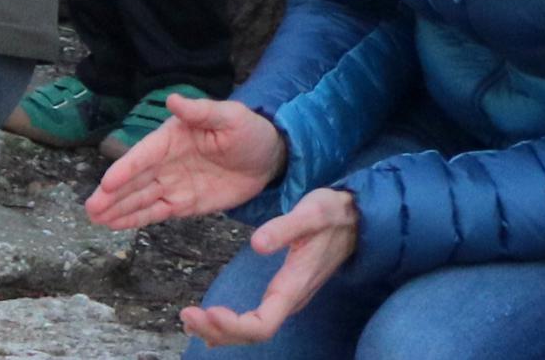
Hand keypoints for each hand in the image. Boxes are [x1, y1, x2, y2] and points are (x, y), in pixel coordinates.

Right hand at [86, 92, 287, 229]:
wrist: (269, 157)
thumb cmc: (248, 130)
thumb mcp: (229, 116)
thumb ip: (200, 111)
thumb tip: (173, 99)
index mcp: (173, 137)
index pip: (145, 155)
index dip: (125, 169)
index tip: (107, 183)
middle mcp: (167, 161)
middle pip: (136, 181)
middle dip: (113, 195)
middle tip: (91, 209)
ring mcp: (174, 184)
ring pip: (142, 199)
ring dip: (119, 209)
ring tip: (96, 219)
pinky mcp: (185, 204)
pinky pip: (158, 213)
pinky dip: (137, 219)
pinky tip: (117, 225)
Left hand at [185, 186, 355, 346]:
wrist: (357, 218)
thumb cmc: (334, 213)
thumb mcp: (313, 211)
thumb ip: (285, 228)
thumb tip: (256, 244)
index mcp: (294, 286)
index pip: (262, 324)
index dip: (234, 326)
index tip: (208, 311)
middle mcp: (290, 300)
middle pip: (252, 334)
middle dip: (218, 330)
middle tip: (186, 315)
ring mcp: (287, 299)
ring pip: (252, 330)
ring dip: (220, 330)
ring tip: (189, 321)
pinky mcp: (283, 293)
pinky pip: (255, 320)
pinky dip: (229, 325)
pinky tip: (209, 323)